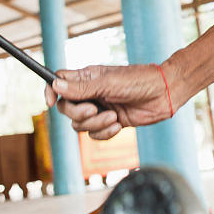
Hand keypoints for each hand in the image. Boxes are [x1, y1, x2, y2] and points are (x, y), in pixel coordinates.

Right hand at [44, 63, 172, 139]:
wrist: (163, 94)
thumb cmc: (138, 80)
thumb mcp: (108, 83)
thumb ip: (81, 88)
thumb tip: (55, 85)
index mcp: (87, 78)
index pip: (58, 83)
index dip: (50, 91)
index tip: (49, 101)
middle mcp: (90, 93)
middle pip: (65, 108)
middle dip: (77, 113)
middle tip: (94, 109)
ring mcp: (99, 109)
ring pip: (80, 124)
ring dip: (95, 124)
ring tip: (113, 117)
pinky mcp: (110, 123)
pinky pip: (95, 135)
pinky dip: (104, 133)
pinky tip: (118, 126)